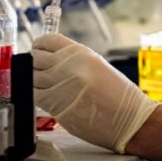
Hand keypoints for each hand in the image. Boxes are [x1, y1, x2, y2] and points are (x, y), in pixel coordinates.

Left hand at [32, 34, 158, 152]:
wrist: (131, 119)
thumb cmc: (119, 95)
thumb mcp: (97, 66)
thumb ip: (72, 62)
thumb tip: (49, 62)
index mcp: (79, 53)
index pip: (46, 41)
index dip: (38, 47)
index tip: (36, 52)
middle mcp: (68, 65)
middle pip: (34, 59)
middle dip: (32, 65)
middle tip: (37, 71)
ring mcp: (61, 85)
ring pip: (31, 78)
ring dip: (33, 82)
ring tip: (42, 86)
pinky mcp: (56, 105)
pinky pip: (35, 96)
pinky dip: (35, 96)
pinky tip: (44, 98)